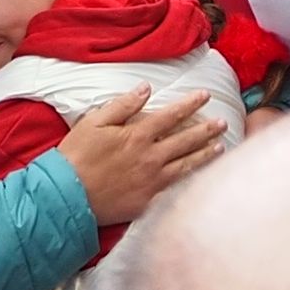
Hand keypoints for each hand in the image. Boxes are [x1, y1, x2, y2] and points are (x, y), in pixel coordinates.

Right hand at [62, 81, 227, 219]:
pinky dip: (193, 181)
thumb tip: (145, 88)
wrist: (67, 195)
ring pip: (187, 165)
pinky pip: (177, 189)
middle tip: (222, 122)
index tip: (205, 96)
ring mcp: (153, 181)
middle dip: (206, 129)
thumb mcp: (94, 122)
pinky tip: (203, 177)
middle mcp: (151, 157)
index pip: (172, 115)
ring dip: (206, 154)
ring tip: (221, 147)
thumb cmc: (76, 156)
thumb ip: (122, 105)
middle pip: (186, 140)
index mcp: (138, 135)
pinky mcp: (149, 201)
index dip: (190, 104)